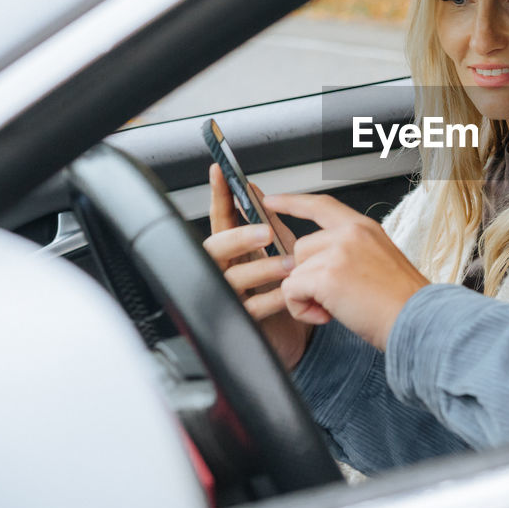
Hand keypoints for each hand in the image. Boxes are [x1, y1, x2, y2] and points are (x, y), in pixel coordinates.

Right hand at [202, 164, 311, 369]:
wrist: (295, 334)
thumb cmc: (281, 289)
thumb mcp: (276, 249)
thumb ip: (265, 222)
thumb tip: (255, 190)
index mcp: (232, 250)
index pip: (220, 218)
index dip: (219, 195)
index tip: (220, 173)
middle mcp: (223, 271)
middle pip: (212, 249)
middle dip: (237, 237)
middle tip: (264, 231)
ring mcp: (229, 297)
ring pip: (230, 278)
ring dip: (261, 267)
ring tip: (288, 264)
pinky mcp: (241, 323)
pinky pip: (251, 308)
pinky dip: (272, 298)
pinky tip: (289, 292)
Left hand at [265, 194, 429, 351]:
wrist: (418, 321)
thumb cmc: (403, 302)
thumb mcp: (379, 263)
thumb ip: (347, 255)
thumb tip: (316, 267)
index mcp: (364, 228)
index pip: (321, 205)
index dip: (293, 202)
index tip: (272, 201)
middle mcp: (350, 233)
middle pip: (301, 248)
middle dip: (309, 276)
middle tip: (336, 298)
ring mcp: (338, 252)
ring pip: (294, 271)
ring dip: (307, 295)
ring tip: (336, 308)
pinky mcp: (327, 275)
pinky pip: (291, 290)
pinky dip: (302, 309)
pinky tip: (326, 316)